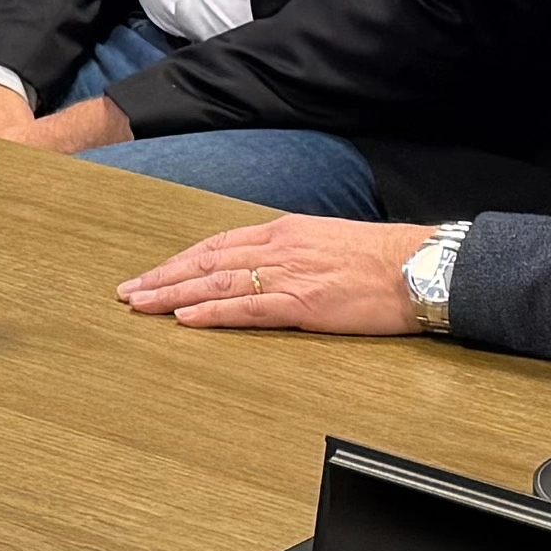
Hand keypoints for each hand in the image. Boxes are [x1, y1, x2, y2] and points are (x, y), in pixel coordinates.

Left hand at [114, 215, 442, 333]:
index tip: (153, 272)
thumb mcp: (331, 242)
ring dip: (173, 295)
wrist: (422, 265)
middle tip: (128, 292)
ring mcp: (289, 274)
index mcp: (285, 231)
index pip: (218, 245)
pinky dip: (211, 313)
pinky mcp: (303, 303)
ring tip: (140, 305)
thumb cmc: (385, 258)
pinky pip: (247, 309)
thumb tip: (271, 267)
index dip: (181, 260)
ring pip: (217, 284)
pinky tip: (184, 319)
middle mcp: (279, 247)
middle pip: (207, 262)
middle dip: (163, 277)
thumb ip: (296, 252)